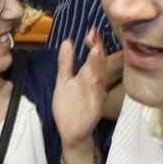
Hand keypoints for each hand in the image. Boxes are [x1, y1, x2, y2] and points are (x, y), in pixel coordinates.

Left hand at [52, 29, 108, 151]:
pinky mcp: (95, 109)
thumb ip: (65, 63)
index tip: (91, 31)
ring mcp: (97, 96)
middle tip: (94, 37)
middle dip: (97, 51)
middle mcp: (95, 83)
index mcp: (88, 75)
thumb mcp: (63, 80)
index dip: (94, 44)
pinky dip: (97, 89)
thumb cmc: (68, 106)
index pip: (93, 56)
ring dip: (98, 66)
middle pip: (99, 65)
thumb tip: (68, 41)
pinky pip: (97, 98)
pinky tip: (95, 80)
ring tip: (96, 52)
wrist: (69, 132)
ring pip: (100, 79)